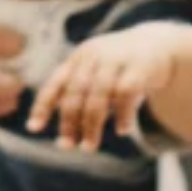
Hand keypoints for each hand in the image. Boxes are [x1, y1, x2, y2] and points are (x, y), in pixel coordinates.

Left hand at [28, 24, 188, 150]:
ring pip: (97, 96)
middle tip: (67, 146)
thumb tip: (66, 135)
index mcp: (79, 58)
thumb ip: (81, 96)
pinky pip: (126, 94)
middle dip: (68, 122)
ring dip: (91, 125)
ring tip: (89, 146)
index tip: (33, 128)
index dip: (42, 105)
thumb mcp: (97, 73)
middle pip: (75, 93)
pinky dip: (122, 115)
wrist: (158, 43)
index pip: (55, 83)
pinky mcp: (139, 67)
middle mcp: (94, 56)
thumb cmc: (120, 66)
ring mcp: (116, 59)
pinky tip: (122, 131)